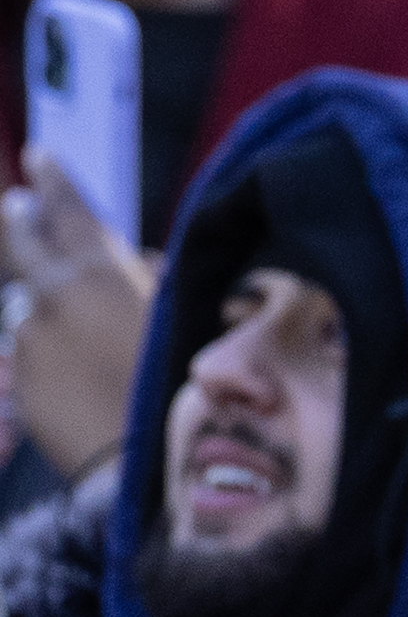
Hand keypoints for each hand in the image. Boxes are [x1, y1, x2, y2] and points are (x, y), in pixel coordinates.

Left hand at [1, 147, 157, 482]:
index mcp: (98, 274)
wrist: (142, 461)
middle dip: (21, 218)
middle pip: (22, 241)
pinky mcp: (20, 377)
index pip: (66, 210)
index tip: (39, 155)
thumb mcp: (181, 321)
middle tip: (16, 203)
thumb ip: (151, 284)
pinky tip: (76, 372)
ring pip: (30, 304)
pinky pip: (31, 350)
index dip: (53, 179)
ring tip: (72, 319)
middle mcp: (52, 296)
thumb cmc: (179, 386)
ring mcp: (30, 337)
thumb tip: (141, 265)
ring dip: (45, 301)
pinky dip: (48, 349)